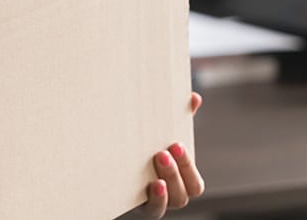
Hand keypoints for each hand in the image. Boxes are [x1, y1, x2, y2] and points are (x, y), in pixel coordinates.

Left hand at [141, 92, 204, 218]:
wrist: (111, 165)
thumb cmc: (144, 148)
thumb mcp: (160, 134)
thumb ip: (179, 119)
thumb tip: (194, 98)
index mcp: (180, 181)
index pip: (195, 184)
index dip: (188, 165)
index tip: (175, 143)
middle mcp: (170, 195)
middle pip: (184, 194)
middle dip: (176, 172)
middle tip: (162, 152)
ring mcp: (154, 203)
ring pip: (169, 203)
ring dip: (166, 185)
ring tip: (156, 163)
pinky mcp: (137, 206)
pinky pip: (152, 210)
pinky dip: (155, 200)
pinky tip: (151, 185)